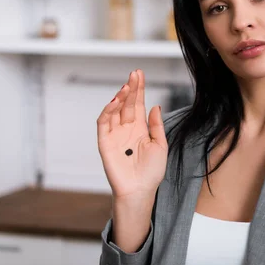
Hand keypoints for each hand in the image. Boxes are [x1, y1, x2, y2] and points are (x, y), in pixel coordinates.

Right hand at [97, 69, 167, 200]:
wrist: (140, 191)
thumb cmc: (152, 172)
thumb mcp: (160, 145)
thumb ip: (156, 126)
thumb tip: (155, 106)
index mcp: (140, 128)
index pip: (138, 104)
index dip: (139, 89)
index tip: (140, 74)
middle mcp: (126, 129)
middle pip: (127, 104)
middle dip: (131, 88)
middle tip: (134, 74)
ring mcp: (115, 134)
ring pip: (114, 110)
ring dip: (120, 97)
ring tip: (127, 86)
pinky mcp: (105, 142)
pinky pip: (104, 123)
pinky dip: (108, 111)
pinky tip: (116, 101)